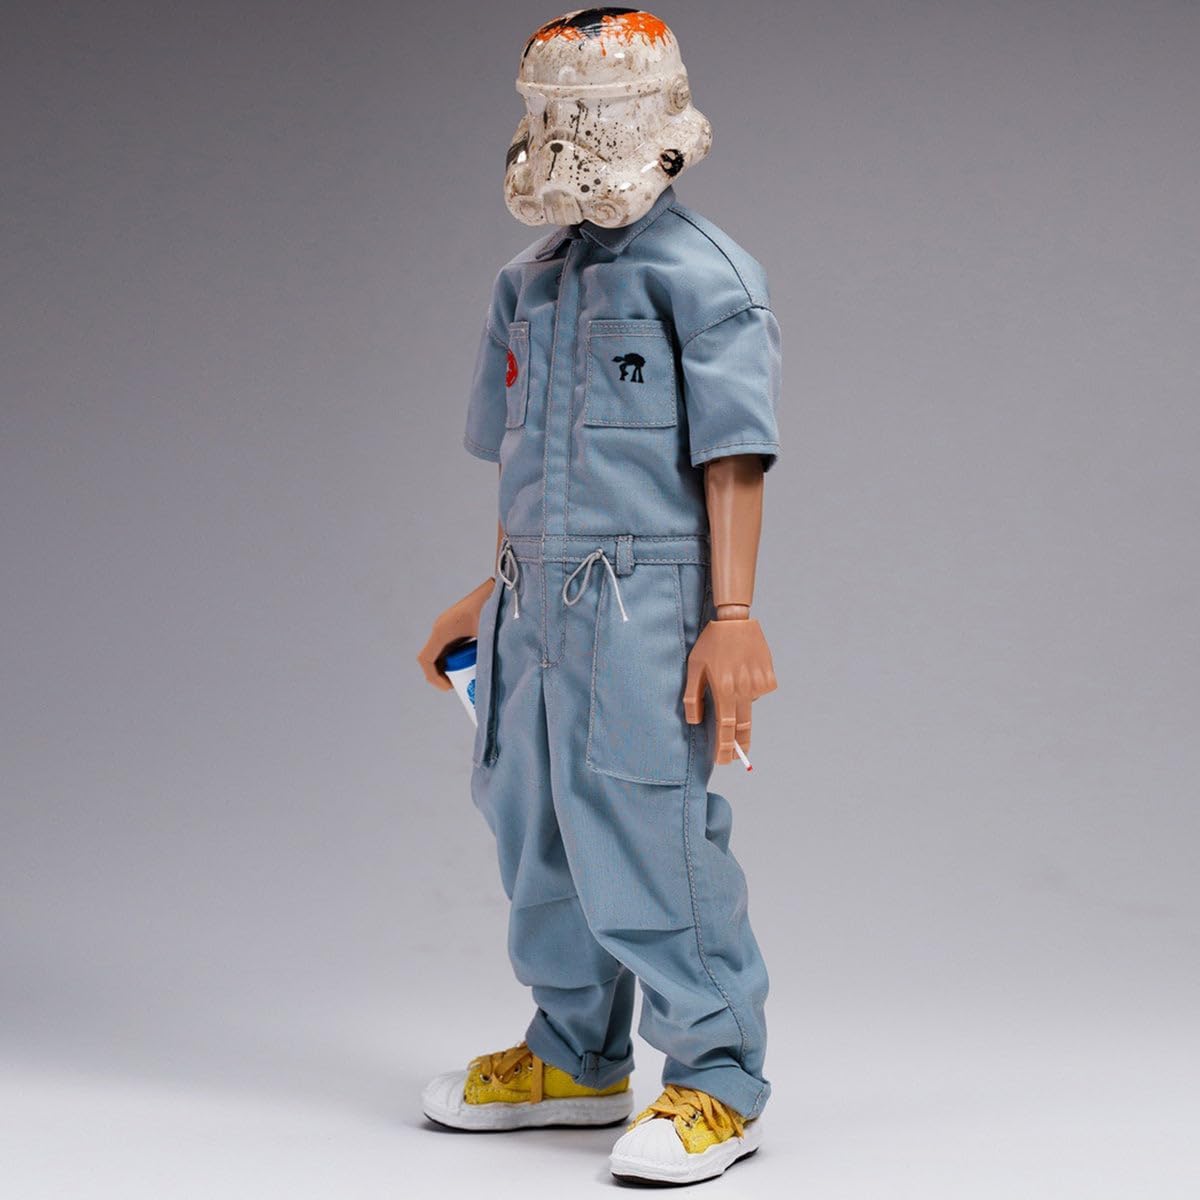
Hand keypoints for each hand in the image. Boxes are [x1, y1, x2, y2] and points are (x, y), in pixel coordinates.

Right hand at [417, 578, 494, 689]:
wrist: (498, 589)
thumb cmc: (493, 609)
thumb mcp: (488, 636)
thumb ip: (486, 656)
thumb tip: (487, 680)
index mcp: (442, 631)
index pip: (426, 660)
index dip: (434, 678)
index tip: (450, 687)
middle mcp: (440, 627)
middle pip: (432, 658)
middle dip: (442, 675)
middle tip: (461, 686)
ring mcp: (447, 626)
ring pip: (440, 652)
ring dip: (448, 667)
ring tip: (466, 677)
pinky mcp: (455, 625)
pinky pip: (448, 646)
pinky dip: (455, 658)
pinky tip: (470, 664)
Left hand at [682, 617, 777, 764]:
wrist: (735, 621)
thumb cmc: (711, 644)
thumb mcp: (694, 667)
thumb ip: (692, 696)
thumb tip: (694, 721)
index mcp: (724, 688)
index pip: (725, 727)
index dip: (725, 747)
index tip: (724, 761)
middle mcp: (743, 689)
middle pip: (743, 725)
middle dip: (739, 744)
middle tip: (737, 756)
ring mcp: (758, 683)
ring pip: (750, 705)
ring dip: (741, 703)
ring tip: (732, 679)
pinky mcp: (769, 676)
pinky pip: (760, 691)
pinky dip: (752, 688)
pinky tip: (745, 672)